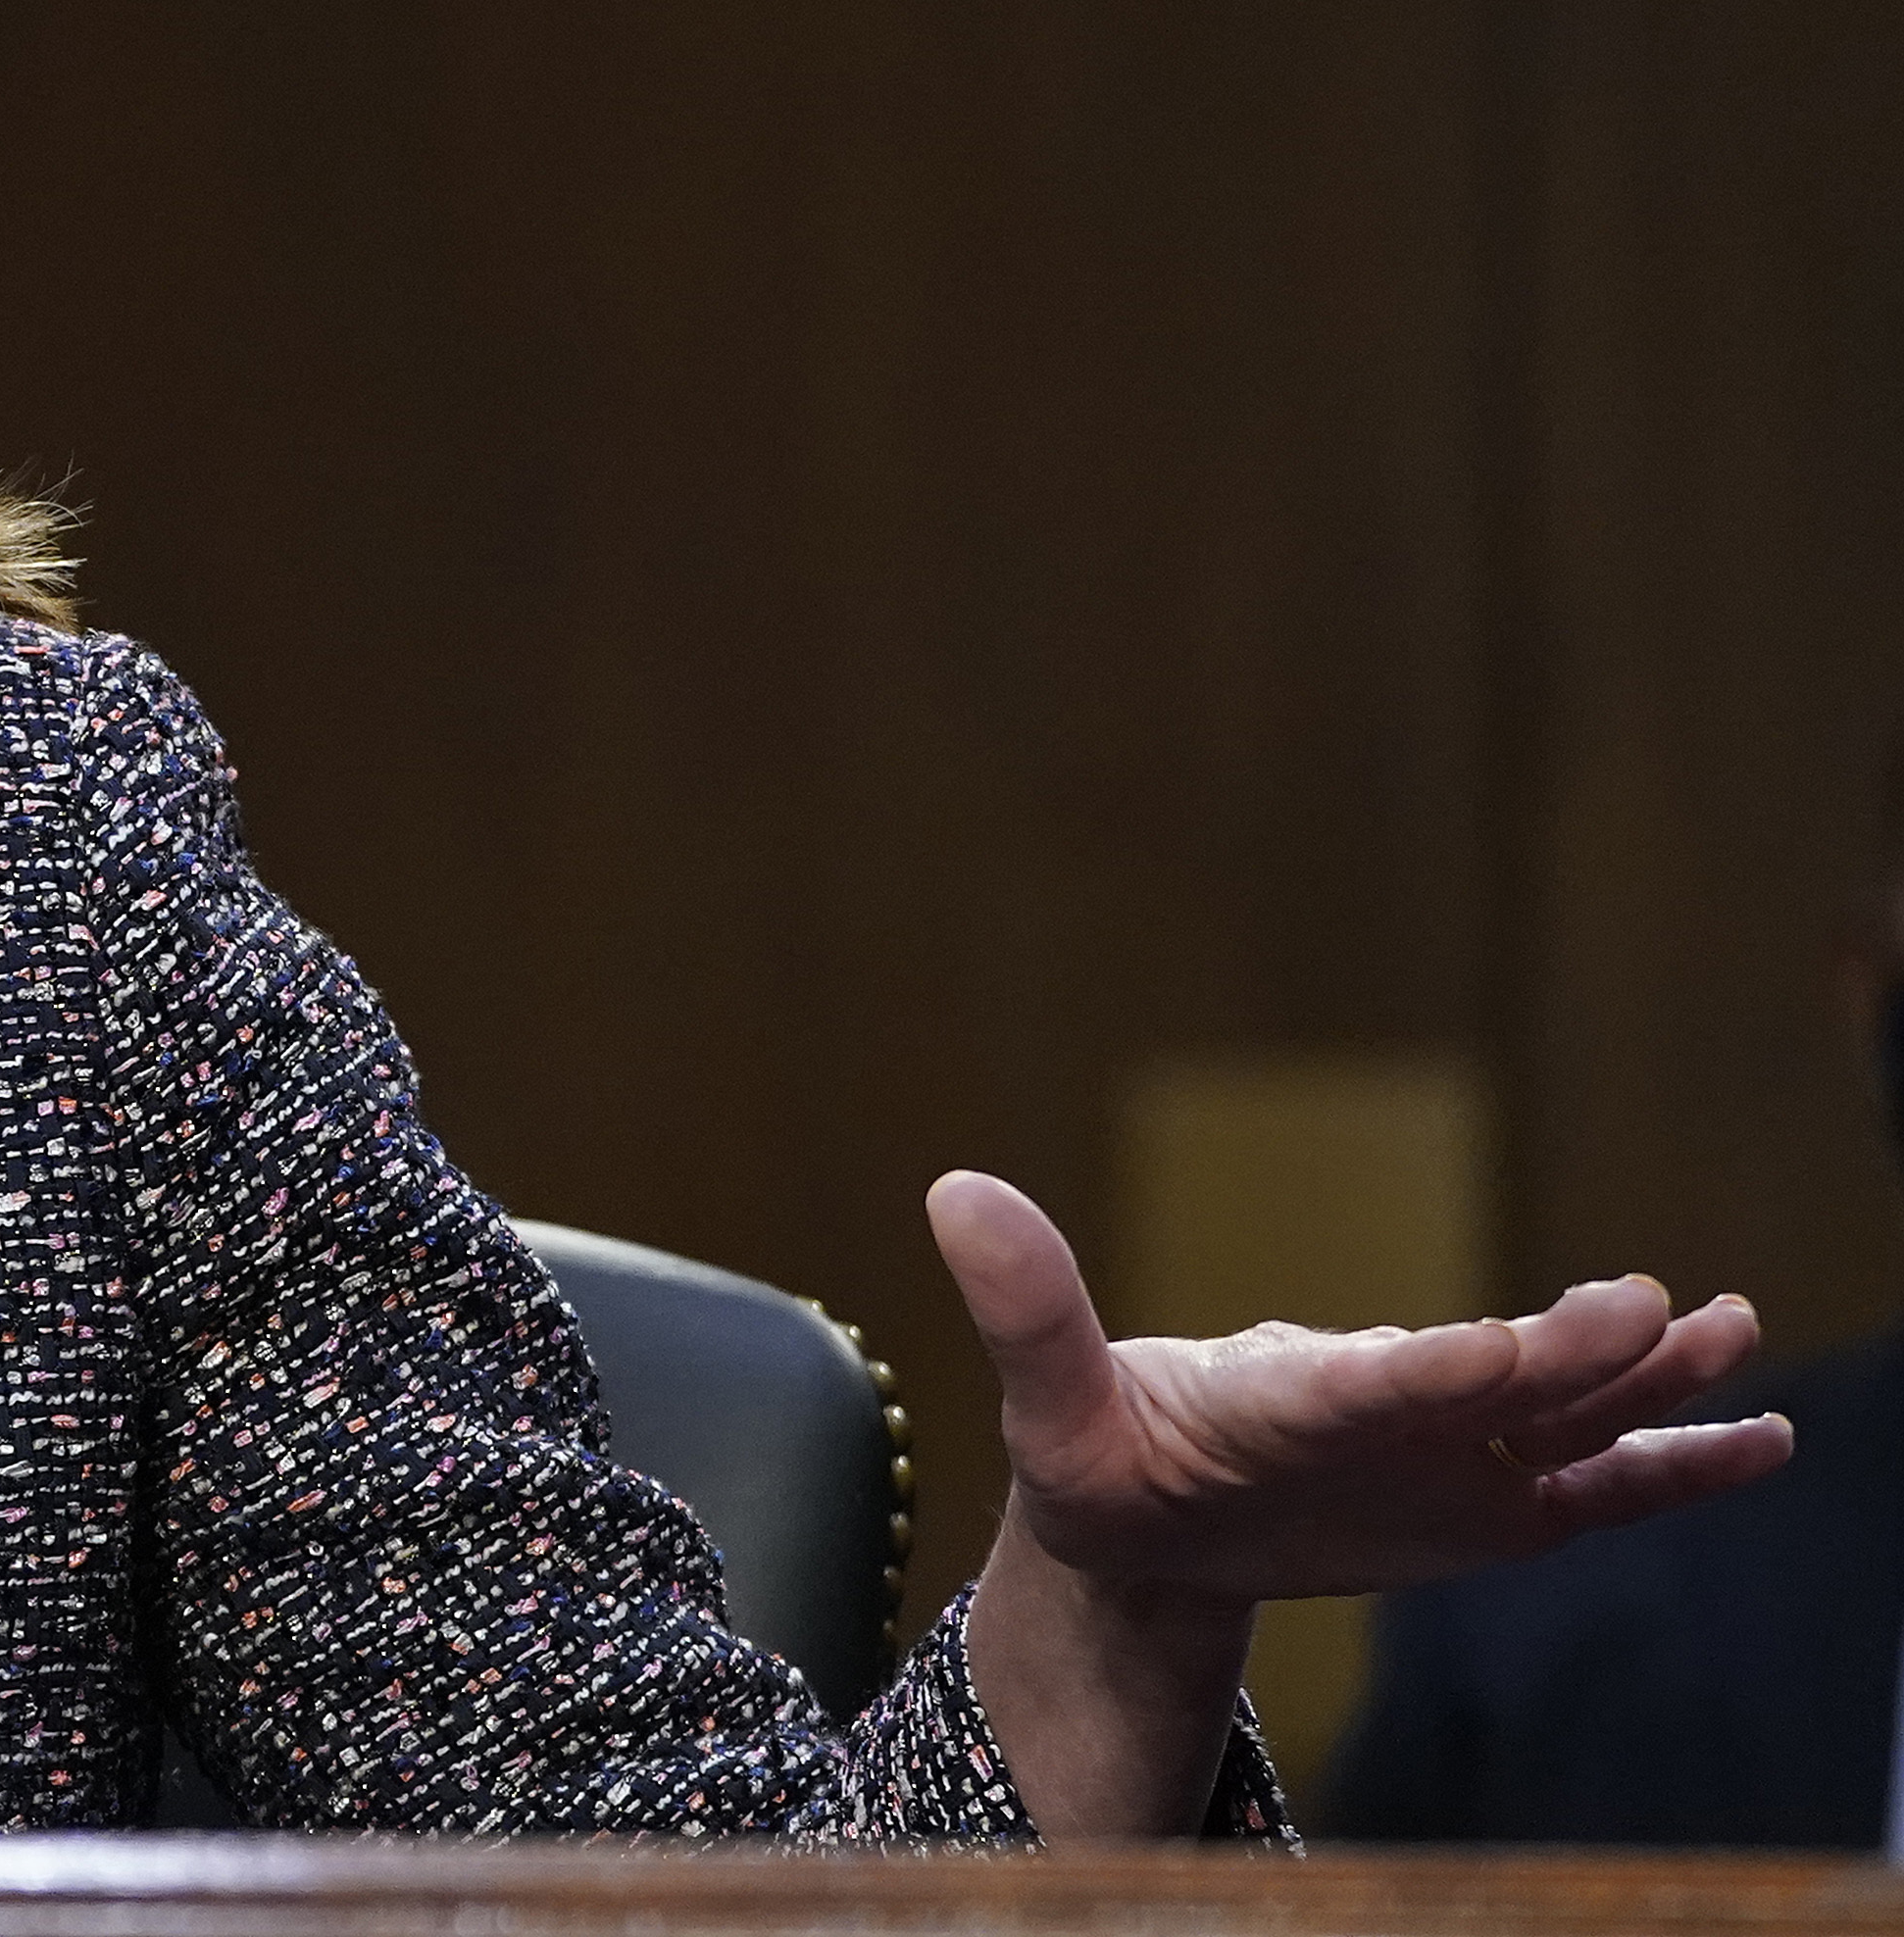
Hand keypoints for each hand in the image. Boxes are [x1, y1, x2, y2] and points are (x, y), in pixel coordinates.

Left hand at [928, 1169, 1789, 1838]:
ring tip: (1729, 1331)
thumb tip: (952, 1186)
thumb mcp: (1049, 1404)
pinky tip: (1763, 1438)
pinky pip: (1597, 1489)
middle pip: (1490, 1384)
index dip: (1432, 1367)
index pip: (1369, 1378)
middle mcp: (1391, 1409)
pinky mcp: (1485, 1509)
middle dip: (1566, 1356)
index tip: (1502, 1345)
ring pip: (1567, 1416)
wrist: (1144, 1528)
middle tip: (1654, 1308)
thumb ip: (1025, 1312)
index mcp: (1291, 1392)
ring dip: (1647, 1382)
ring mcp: (1451, 1455)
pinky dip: (1676, 1466)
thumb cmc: (1100, 1461)